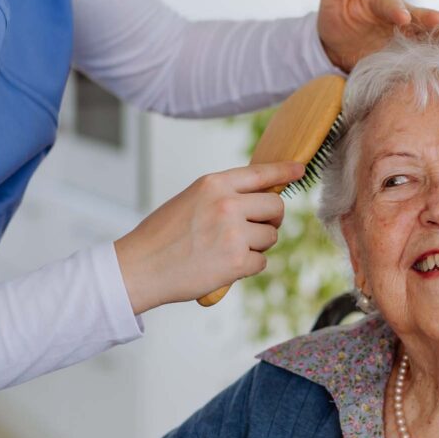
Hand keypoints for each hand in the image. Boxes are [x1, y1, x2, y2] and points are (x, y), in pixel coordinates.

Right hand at [114, 162, 303, 313]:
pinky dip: (247, 267)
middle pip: (275, 207)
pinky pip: (261, 262)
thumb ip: (222, 196)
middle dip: (271, 220)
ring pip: (270, 237)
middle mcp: (227, 204)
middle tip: (255, 230)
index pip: (259, 173)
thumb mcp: (190, 200)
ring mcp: (234, 232)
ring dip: (257, 246)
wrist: (140, 267)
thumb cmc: (161, 236)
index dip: (284, 171)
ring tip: (227, 250)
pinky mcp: (237, 261)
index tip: (298, 170)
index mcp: (213, 184)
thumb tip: (258, 200)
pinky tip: (224, 266)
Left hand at [317, 0, 438, 71]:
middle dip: (429, 19)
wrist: (337, 47)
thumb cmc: (337, 16)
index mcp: (383, 1)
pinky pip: (425, 54)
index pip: (391, 3)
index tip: (402, 18)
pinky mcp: (408, 56)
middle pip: (418, 16)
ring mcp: (407, 37)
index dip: (397, 10)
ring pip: (428, 33)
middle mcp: (402, 16)